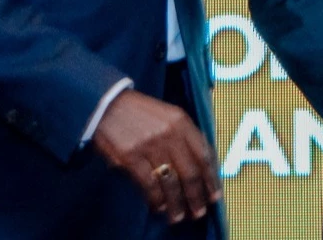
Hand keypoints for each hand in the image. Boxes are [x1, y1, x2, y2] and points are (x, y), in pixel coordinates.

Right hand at [92, 89, 220, 223]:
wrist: (107, 105)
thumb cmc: (141, 113)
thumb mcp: (169, 115)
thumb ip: (186, 136)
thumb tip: (202, 166)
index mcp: (182, 122)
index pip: (204, 155)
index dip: (211, 178)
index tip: (215, 195)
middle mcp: (170, 134)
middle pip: (190, 172)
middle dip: (196, 196)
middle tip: (198, 212)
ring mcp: (150, 145)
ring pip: (171, 182)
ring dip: (176, 203)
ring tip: (178, 216)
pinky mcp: (130, 156)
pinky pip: (149, 184)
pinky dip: (156, 199)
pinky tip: (159, 207)